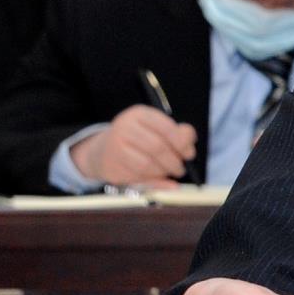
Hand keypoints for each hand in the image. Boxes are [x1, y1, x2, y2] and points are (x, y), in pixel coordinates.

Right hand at [71, 104, 196, 187]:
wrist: (104, 151)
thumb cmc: (139, 139)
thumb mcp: (157, 129)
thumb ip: (179, 134)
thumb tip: (189, 150)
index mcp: (139, 114)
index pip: (166, 128)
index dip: (182, 143)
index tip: (189, 154)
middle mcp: (124, 127)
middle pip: (157, 147)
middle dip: (174, 161)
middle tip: (180, 169)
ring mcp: (115, 147)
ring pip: (147, 165)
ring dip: (163, 172)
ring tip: (169, 173)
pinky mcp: (111, 166)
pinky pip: (137, 177)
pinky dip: (152, 180)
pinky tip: (156, 178)